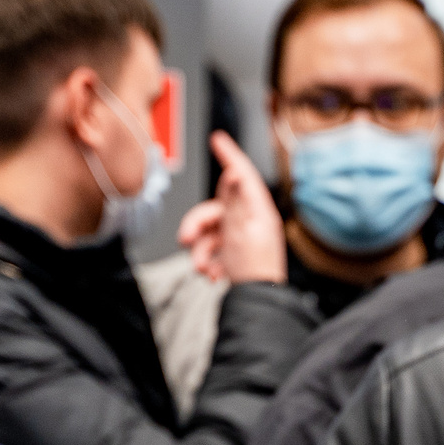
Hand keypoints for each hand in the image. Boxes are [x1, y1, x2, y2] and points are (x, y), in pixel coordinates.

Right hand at [180, 132, 286, 285]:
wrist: (256, 304)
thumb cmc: (254, 271)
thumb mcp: (241, 230)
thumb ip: (234, 201)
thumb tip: (234, 172)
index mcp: (257, 211)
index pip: (242, 174)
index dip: (229, 155)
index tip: (218, 139)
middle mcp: (250, 222)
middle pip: (214, 208)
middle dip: (196, 224)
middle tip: (185, 239)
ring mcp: (241, 239)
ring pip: (208, 232)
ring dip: (200, 250)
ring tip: (204, 267)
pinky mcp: (233, 255)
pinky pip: (211, 249)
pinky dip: (207, 260)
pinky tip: (214, 274)